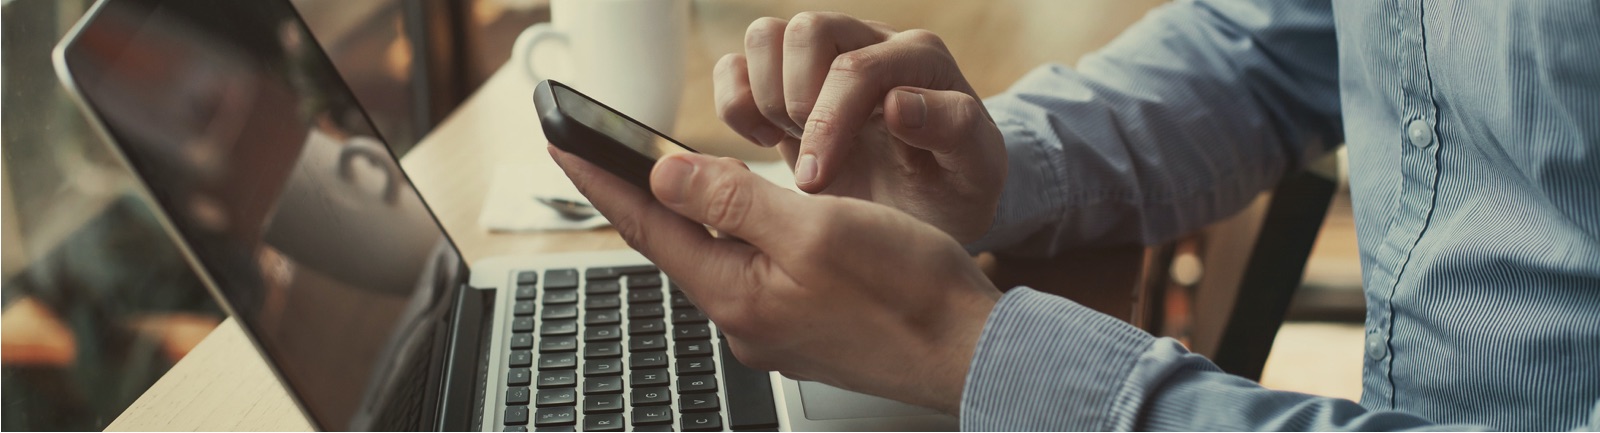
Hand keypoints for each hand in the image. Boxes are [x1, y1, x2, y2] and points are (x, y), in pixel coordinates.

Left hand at [550, 145, 1001, 412]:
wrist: (968, 351)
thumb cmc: (908, 293)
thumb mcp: (814, 227)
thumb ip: (733, 200)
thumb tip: (664, 176)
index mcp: (736, 293)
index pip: (647, 226)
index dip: (603, 179)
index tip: (564, 143)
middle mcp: (744, 318)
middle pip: (673, 244)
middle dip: (635, 195)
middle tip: (599, 152)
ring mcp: (773, 327)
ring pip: (714, 256)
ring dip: (688, 214)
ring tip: (660, 176)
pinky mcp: (802, 326)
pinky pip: (751, 271)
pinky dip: (735, 235)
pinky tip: (742, 220)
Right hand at [713, 12, 1006, 242]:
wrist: (926, 210)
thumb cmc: (952, 191)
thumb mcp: (977, 173)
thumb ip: (956, 130)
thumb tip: (899, 102)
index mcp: (921, 59)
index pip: (857, 67)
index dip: (829, 122)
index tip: (819, 181)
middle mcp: (870, 43)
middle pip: (807, 30)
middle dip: (797, 103)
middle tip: (814, 161)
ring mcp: (824, 58)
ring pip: (766, 36)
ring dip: (766, 98)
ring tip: (792, 144)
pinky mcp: (786, 81)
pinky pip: (736, 63)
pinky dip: (736, 102)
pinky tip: (766, 140)